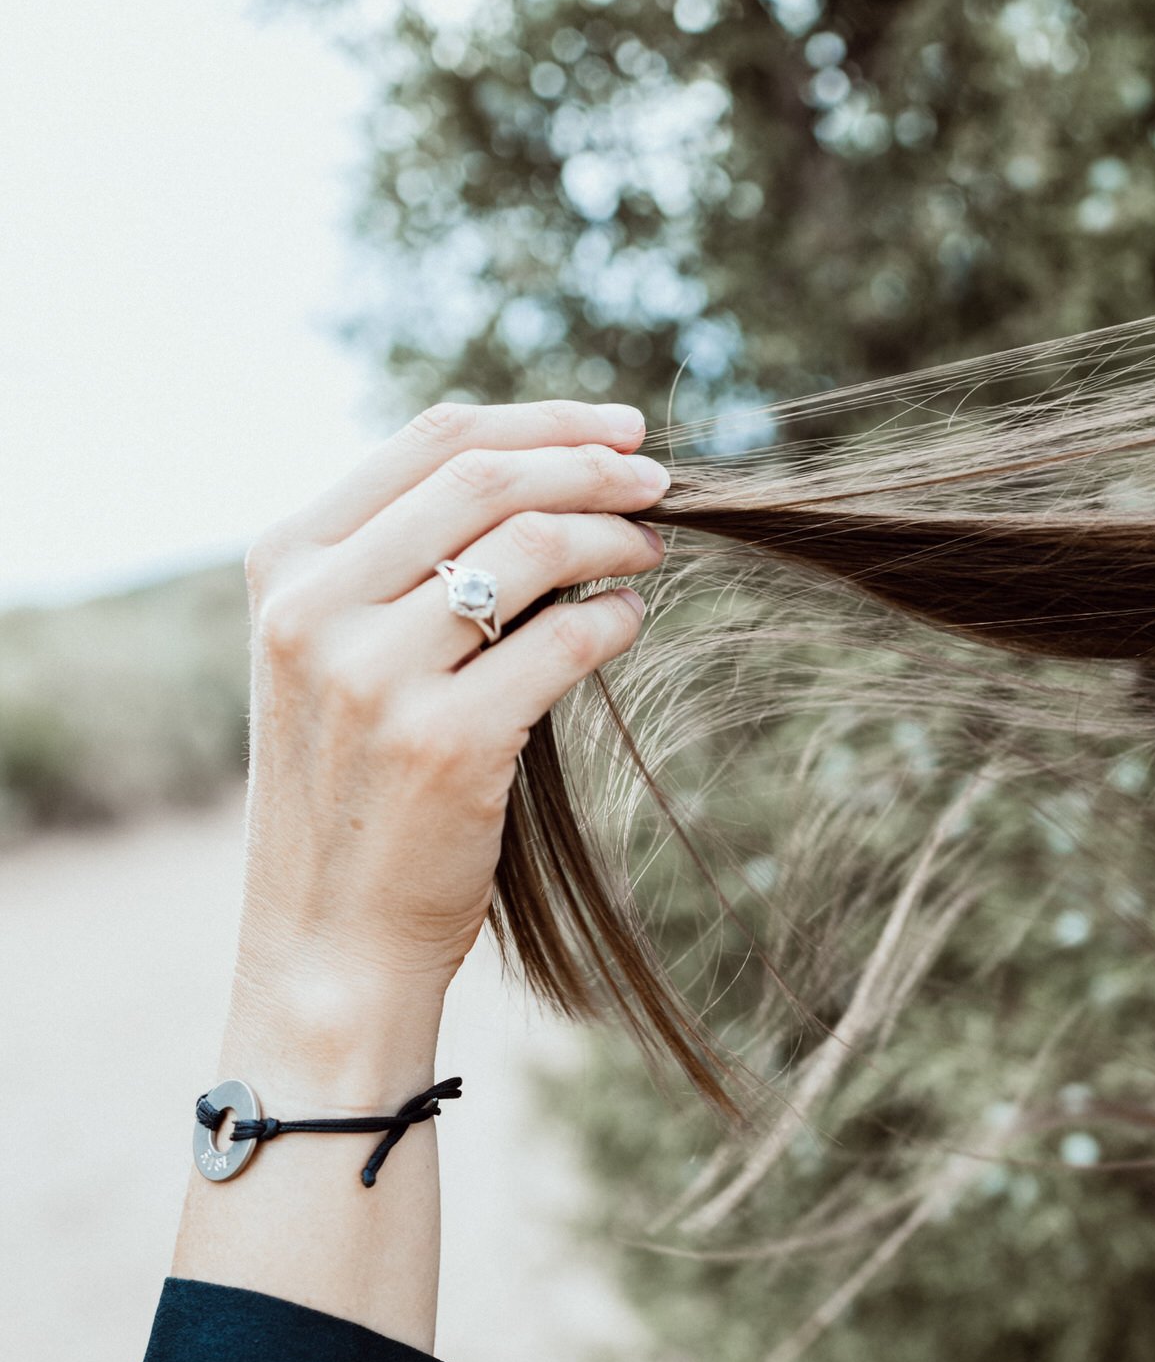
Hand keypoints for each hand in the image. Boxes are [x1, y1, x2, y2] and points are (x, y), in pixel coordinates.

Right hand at [229, 396, 667, 1096]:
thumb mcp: (334, 657)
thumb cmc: (353, 793)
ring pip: (533, 548)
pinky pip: (562, 641)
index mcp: (287, 564)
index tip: (620, 430)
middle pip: (488, 478)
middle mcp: (315, 608)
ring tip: (650, 557)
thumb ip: (398, 565)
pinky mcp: (441, 745)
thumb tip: (545, 477)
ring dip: (615, 539)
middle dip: (594, 467)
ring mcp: (372, 677)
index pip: (432, 439)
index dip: (544, 420)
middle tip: (660, 486)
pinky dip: (614, 619)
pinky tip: (628, 624)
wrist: (326, 941)